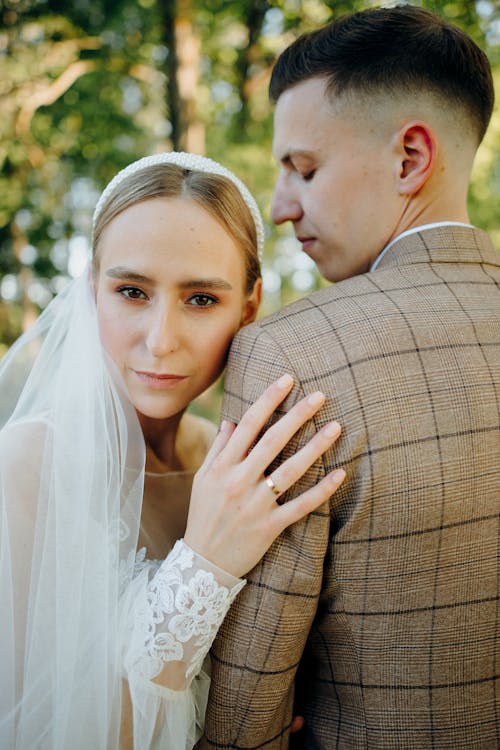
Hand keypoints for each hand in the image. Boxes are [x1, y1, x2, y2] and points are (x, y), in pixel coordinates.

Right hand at [184, 374, 344, 577]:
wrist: (202, 565)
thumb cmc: (203, 516)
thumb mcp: (202, 480)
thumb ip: (218, 450)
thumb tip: (231, 420)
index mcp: (222, 467)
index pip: (247, 425)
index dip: (267, 400)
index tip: (287, 380)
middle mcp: (238, 482)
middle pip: (272, 441)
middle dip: (297, 415)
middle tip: (320, 395)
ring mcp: (255, 505)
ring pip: (290, 470)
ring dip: (315, 447)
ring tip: (336, 427)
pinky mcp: (269, 527)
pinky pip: (300, 506)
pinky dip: (321, 491)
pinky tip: (340, 474)